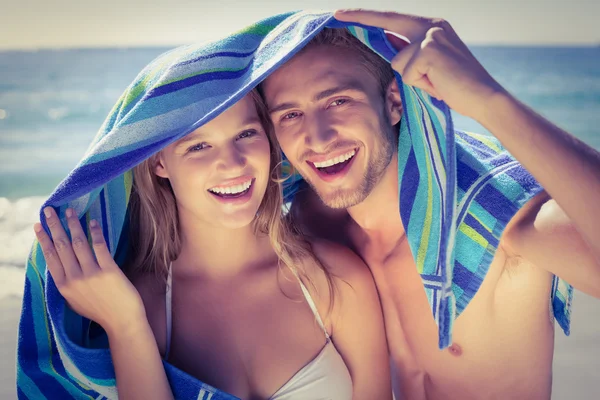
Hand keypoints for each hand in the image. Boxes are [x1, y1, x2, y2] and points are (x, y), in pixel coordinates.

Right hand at [34, 207, 145, 336]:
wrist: (122, 322)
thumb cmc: (99, 311)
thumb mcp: (74, 300)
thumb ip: (67, 284)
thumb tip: (61, 266)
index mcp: (63, 287)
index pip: (50, 257)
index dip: (44, 239)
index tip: (38, 225)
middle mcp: (74, 279)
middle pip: (61, 246)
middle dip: (54, 226)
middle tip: (50, 210)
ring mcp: (91, 274)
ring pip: (78, 243)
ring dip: (73, 224)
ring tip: (70, 211)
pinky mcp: (109, 271)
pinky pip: (99, 246)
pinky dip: (95, 232)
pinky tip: (93, 222)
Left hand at [334, 9, 505, 120]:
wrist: (483, 97)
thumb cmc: (455, 86)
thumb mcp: (428, 67)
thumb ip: (410, 55)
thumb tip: (388, 52)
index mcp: (432, 26)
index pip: (393, 19)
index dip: (368, 16)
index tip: (344, 12)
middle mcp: (431, 25)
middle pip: (387, 22)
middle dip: (361, 17)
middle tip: (336, 12)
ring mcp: (430, 35)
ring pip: (397, 61)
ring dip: (412, 79)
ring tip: (435, 82)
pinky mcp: (429, 50)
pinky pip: (406, 73)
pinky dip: (419, 84)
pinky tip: (438, 84)